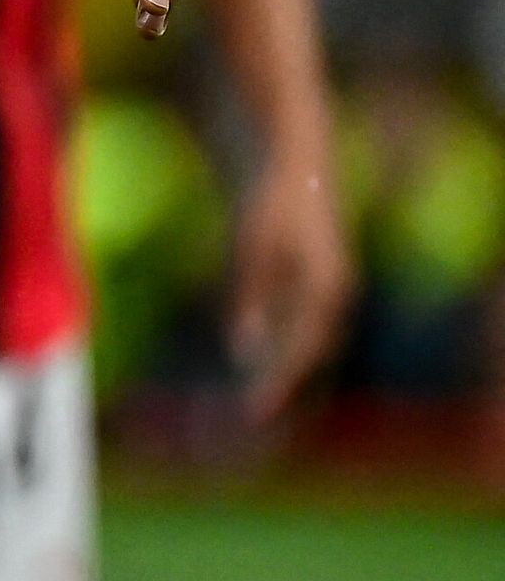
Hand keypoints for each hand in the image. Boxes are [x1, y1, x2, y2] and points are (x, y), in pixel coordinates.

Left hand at [227, 152, 352, 421]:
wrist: (297, 162)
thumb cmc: (272, 203)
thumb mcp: (252, 249)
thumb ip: (250, 298)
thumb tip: (243, 351)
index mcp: (326, 291)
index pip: (303, 352)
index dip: (280, 383)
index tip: (255, 410)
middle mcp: (337, 296)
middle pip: (313, 356)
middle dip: (287, 387)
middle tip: (254, 418)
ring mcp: (332, 289)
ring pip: (312, 345)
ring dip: (289, 373)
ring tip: (259, 403)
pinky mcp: (320, 282)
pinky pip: (306, 328)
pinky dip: (287, 349)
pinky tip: (261, 363)